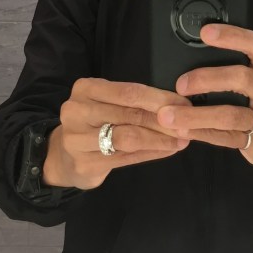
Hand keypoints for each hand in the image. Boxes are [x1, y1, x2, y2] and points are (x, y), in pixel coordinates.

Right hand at [42, 78, 191, 189]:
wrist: (63, 156)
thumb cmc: (94, 123)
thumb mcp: (109, 104)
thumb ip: (136, 103)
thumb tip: (178, 105)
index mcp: (86, 88)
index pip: (129, 92)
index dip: (160, 99)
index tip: (185, 104)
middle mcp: (77, 111)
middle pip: (130, 114)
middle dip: (164, 120)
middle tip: (189, 125)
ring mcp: (77, 139)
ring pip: (129, 137)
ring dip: (160, 139)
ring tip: (181, 140)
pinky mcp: (84, 164)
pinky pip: (125, 158)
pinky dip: (151, 153)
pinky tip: (167, 151)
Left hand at [156, 24, 252, 177]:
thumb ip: (237, 66)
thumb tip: (191, 53)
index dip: (233, 36)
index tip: (206, 32)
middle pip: (243, 79)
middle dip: (208, 79)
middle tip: (180, 84)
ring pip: (231, 115)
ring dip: (196, 115)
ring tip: (167, 116)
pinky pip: (226, 138)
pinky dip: (201, 134)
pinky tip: (181, 131)